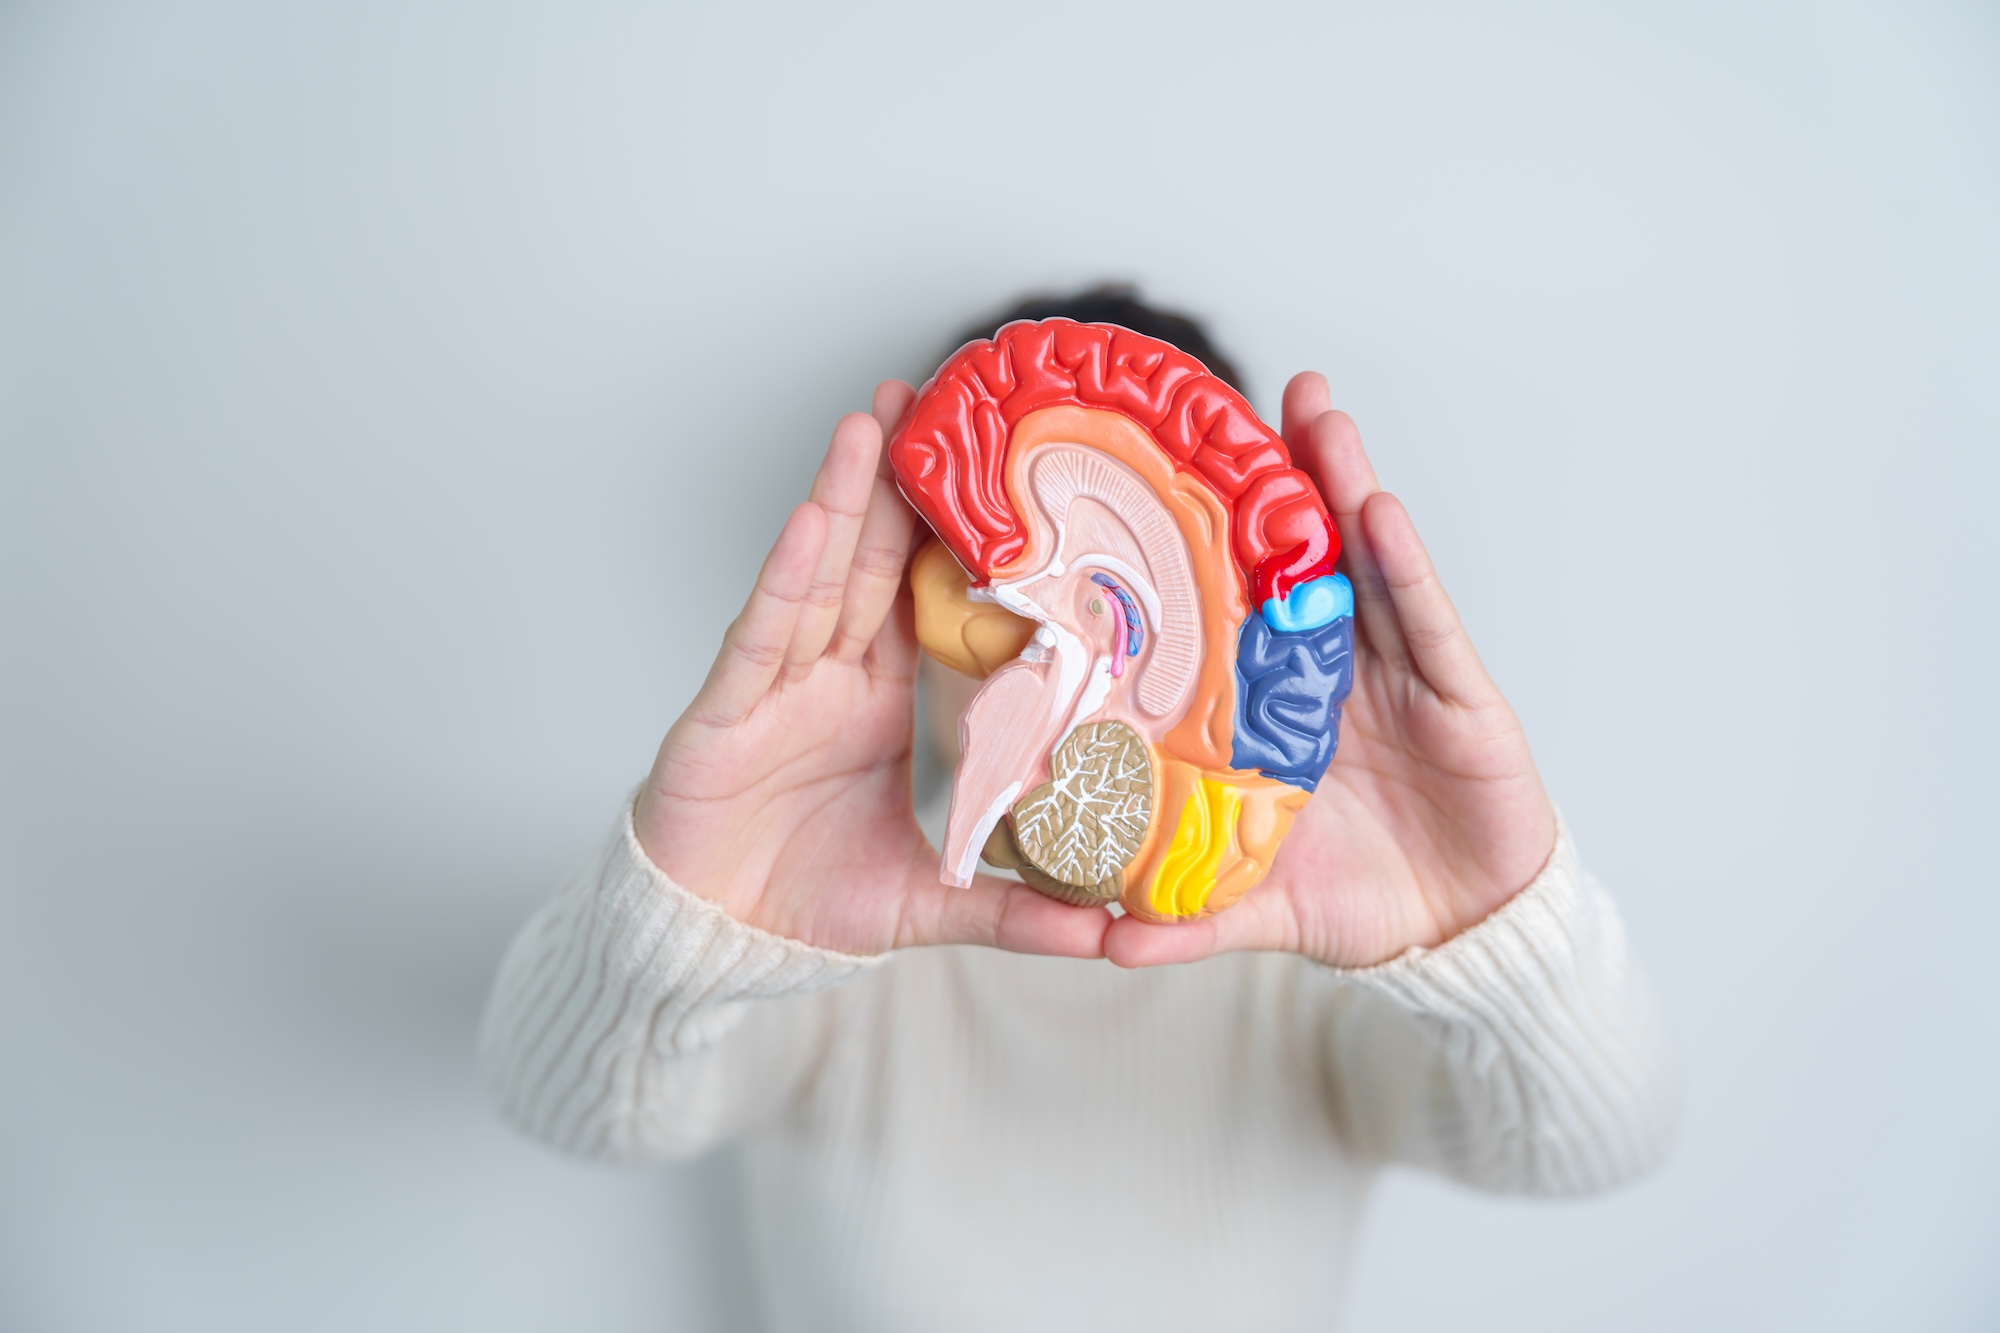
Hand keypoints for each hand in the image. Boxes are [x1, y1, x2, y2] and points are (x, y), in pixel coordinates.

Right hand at [634, 382, 1112, 958]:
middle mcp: (830, 679)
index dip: (958, 541)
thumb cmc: (807, 904)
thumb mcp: (932, 903)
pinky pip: (760, 637)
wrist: (714, 944)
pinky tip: (809, 520)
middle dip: (897, 482)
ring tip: (873, 420)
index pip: (929, 603)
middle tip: (933, 397)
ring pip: (818, 577)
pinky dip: (785, 578)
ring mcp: (776, 689)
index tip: (1003, 475)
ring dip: (843, 498)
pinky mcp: (726, 714)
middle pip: (872, 564)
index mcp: (881, 702)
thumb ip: (1017, 910)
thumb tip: (1115, 934)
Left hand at [1105, 374, 1558, 968]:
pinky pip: (1427, 619)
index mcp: (1267, 702)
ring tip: (1310, 411)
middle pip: (1292, 559)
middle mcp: (1327, 670)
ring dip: (1340, 484)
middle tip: (1227, 400)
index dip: (1193, 547)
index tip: (1144, 476)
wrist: (1462, 931)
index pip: (1224, 609)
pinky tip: (1380, 509)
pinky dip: (1406, 566)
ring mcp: (1395, 672)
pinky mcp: (1458, 691)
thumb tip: (1100, 945)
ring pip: (1361, 562)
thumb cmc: (1357, 897)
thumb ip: (1187, 916)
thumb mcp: (1259, 905)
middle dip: (1267, 478)